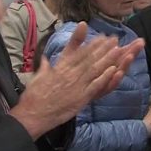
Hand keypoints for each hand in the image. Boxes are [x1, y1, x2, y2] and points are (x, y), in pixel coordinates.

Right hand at [10, 22, 144, 139]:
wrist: (32, 114)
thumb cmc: (33, 96)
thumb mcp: (37, 76)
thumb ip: (45, 66)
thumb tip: (45, 58)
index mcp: (60, 67)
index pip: (78, 51)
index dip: (91, 43)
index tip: (101, 36)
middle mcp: (69, 73)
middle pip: (89, 57)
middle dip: (103, 48)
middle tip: (114, 39)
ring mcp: (76, 85)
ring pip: (95, 69)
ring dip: (107, 58)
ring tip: (118, 49)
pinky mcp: (80, 98)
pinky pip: (95, 86)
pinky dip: (105, 77)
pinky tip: (114, 70)